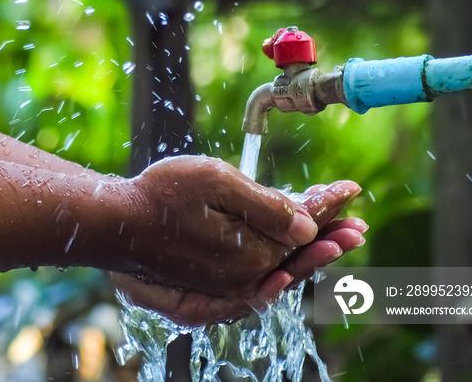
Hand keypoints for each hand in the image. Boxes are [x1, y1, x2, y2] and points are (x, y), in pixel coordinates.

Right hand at [112, 178, 364, 326]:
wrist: (112, 223)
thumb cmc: (159, 196)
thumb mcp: (214, 183)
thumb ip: (264, 207)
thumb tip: (306, 225)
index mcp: (251, 252)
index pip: (301, 227)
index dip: (327, 206)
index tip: (351, 190)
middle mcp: (242, 276)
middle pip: (296, 254)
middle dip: (329, 236)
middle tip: (359, 227)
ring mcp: (224, 286)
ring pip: (278, 268)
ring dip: (310, 253)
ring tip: (339, 240)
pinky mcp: (207, 288)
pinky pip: (253, 283)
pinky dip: (278, 271)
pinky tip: (288, 269)